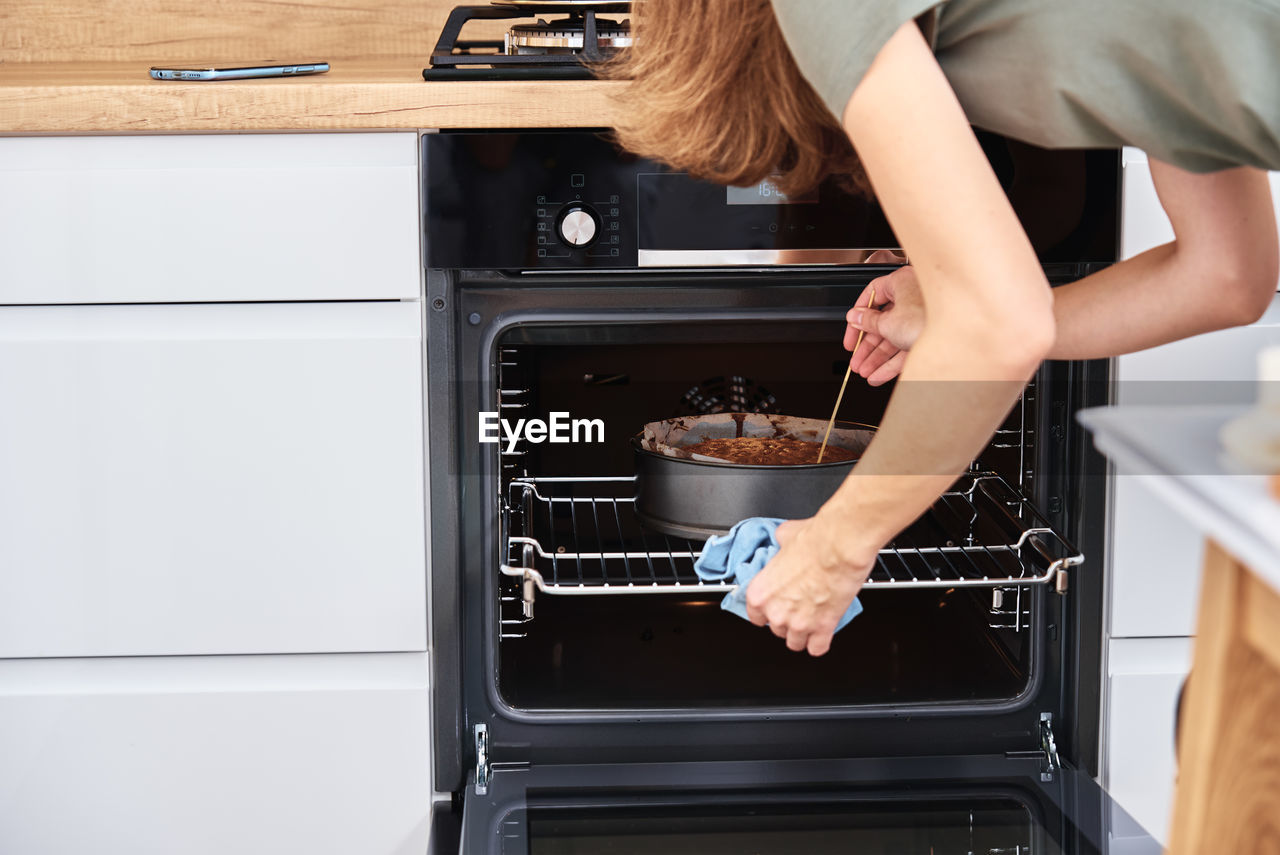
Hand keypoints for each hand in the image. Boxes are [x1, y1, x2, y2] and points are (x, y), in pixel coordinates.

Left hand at [744, 516, 876, 656]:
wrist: (839, 547)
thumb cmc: (814, 541)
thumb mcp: (785, 536)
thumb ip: (780, 545)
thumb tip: (783, 541)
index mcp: (760, 592)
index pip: (754, 615)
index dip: (767, 611)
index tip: (775, 607)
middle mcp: (776, 612)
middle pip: (776, 630)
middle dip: (787, 621)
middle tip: (798, 607)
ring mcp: (799, 623)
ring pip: (795, 643)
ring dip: (802, 634)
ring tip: (811, 621)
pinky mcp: (823, 628)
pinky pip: (817, 648)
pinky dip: (820, 642)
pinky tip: (823, 633)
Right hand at [844, 263, 924, 385]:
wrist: (959, 338)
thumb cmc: (927, 319)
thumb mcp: (887, 323)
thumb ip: (867, 321)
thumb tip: (855, 317)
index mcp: (901, 282)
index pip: (872, 295)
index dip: (857, 317)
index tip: (851, 333)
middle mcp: (913, 297)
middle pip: (883, 322)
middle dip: (867, 346)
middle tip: (856, 359)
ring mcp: (923, 316)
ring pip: (894, 338)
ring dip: (877, 358)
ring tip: (864, 372)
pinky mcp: (931, 335)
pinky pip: (906, 348)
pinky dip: (891, 363)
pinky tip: (878, 376)